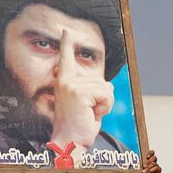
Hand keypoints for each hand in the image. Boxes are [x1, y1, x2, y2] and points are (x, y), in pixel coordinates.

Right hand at [50, 29, 113, 149]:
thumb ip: (92, 90)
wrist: (70, 142)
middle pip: (100, 79)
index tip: (65, 30)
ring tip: (88, 114)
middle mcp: (64, 81)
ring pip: (105, 87)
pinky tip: (92, 115)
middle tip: (86, 112)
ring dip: (104, 104)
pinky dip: (105, 107)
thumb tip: (109, 86)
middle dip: (102, 97)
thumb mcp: (85, 104)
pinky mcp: (78, 92)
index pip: (66, 59)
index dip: (67, 44)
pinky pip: (106, 94)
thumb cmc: (78, 126)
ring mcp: (71, 86)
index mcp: (64, 82)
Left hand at [137, 150, 160, 172]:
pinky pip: (157, 168)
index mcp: (148, 158)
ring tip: (143, 172)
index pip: (151, 153)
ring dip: (148, 168)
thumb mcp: (137, 168)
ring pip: (154, 164)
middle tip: (144, 166)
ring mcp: (156, 165)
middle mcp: (152, 161)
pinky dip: (152, 171)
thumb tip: (131, 162)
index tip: (147, 157)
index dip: (150, 153)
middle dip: (149, 161)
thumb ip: (136, 164)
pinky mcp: (158, 170)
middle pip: (154, 157)